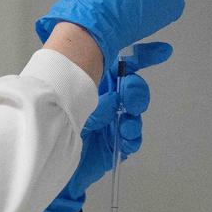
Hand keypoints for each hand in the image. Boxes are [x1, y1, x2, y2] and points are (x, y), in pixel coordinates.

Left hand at [41, 42, 170, 211]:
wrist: (49, 160)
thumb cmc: (53, 128)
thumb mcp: (67, 101)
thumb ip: (87, 91)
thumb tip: (108, 90)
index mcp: (95, 85)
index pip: (122, 66)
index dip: (144, 57)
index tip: (163, 51)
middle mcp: (107, 102)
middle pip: (133, 89)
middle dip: (136, 90)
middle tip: (128, 95)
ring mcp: (112, 123)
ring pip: (135, 112)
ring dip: (134, 112)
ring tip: (125, 119)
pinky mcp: (115, 145)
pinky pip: (132, 137)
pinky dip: (132, 134)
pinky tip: (125, 133)